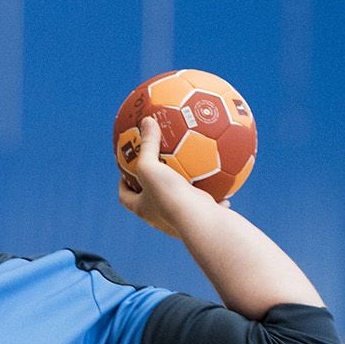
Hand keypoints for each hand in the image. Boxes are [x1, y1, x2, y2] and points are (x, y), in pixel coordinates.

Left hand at [115, 116, 223, 238]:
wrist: (201, 222)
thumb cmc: (170, 196)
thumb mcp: (152, 167)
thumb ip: (148, 145)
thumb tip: (146, 121)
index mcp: (143, 209)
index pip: (125, 197)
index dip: (123, 184)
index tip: (126, 171)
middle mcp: (160, 218)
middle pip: (152, 200)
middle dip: (155, 185)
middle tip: (160, 167)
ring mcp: (182, 221)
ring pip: (181, 204)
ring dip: (185, 190)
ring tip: (191, 172)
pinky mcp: (201, 221)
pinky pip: (207, 205)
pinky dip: (213, 194)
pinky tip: (222, 181)